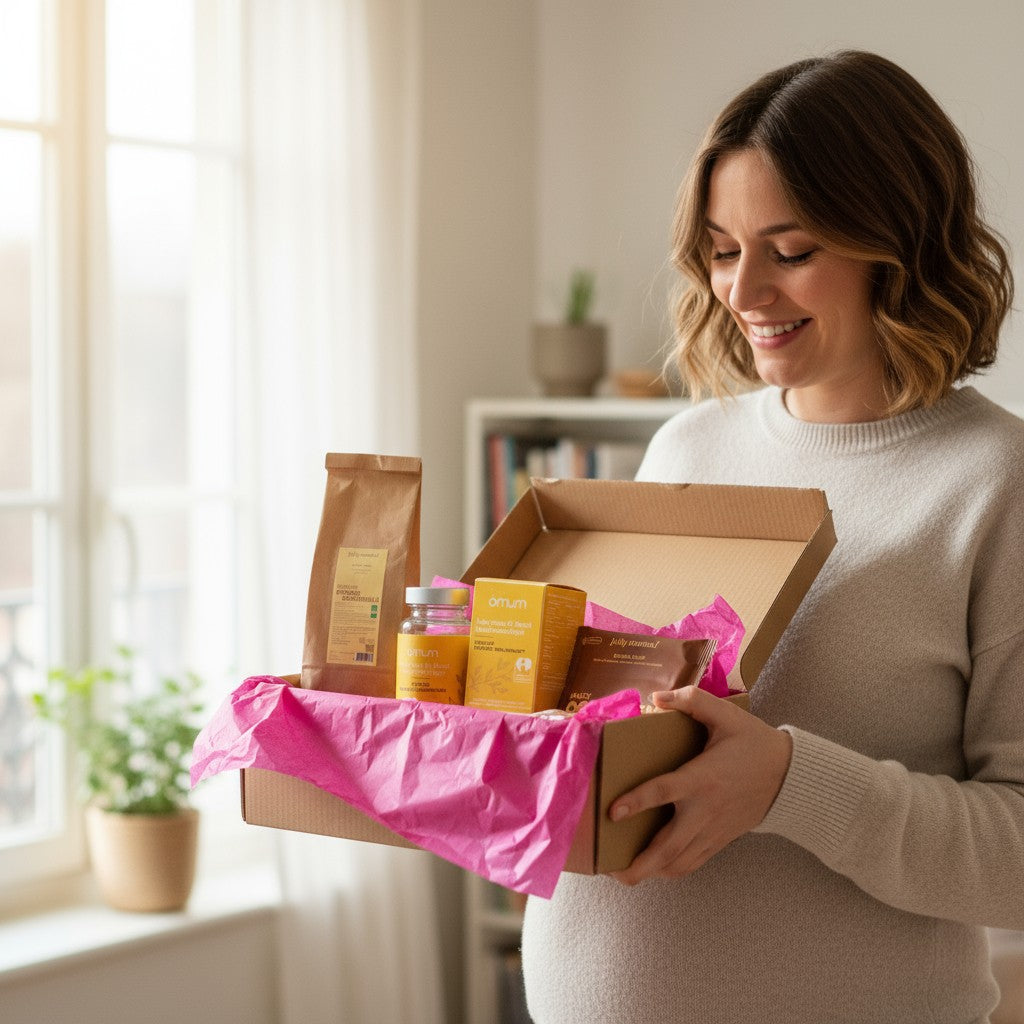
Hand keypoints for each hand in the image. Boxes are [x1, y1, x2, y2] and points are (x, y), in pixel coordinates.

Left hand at [607, 685, 791, 885]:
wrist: (789, 774)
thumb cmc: (753, 742)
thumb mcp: (726, 714)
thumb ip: (692, 700)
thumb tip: (657, 697)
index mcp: (702, 778)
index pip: (664, 792)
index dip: (637, 802)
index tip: (613, 812)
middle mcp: (705, 809)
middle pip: (669, 846)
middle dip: (640, 863)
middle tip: (612, 871)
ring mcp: (713, 829)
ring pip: (680, 861)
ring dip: (652, 872)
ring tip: (626, 875)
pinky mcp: (721, 839)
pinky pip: (694, 862)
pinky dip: (672, 870)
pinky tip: (655, 870)